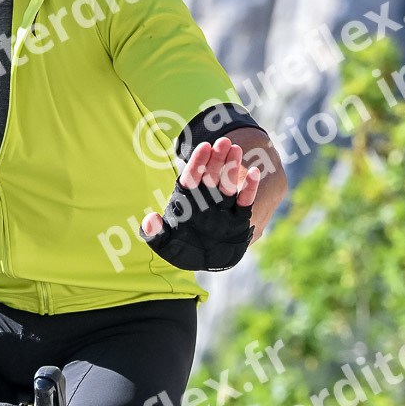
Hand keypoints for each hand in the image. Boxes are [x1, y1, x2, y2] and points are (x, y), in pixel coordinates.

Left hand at [141, 138, 260, 271]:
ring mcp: (224, 207)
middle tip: (224, 141)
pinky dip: (250, 188)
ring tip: (236, 149)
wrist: (204, 264)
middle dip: (217, 158)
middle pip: (212, 174)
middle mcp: (207, 199)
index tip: (204, 147)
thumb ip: (156, 233)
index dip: (198, 162)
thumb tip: (149, 220)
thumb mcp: (165, 244)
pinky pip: (245, 201)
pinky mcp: (239, 218)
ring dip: (232, 167)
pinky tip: (254, 172)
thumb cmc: (183, 250)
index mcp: (188, 200)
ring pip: (229, 183)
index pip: (192, 177)